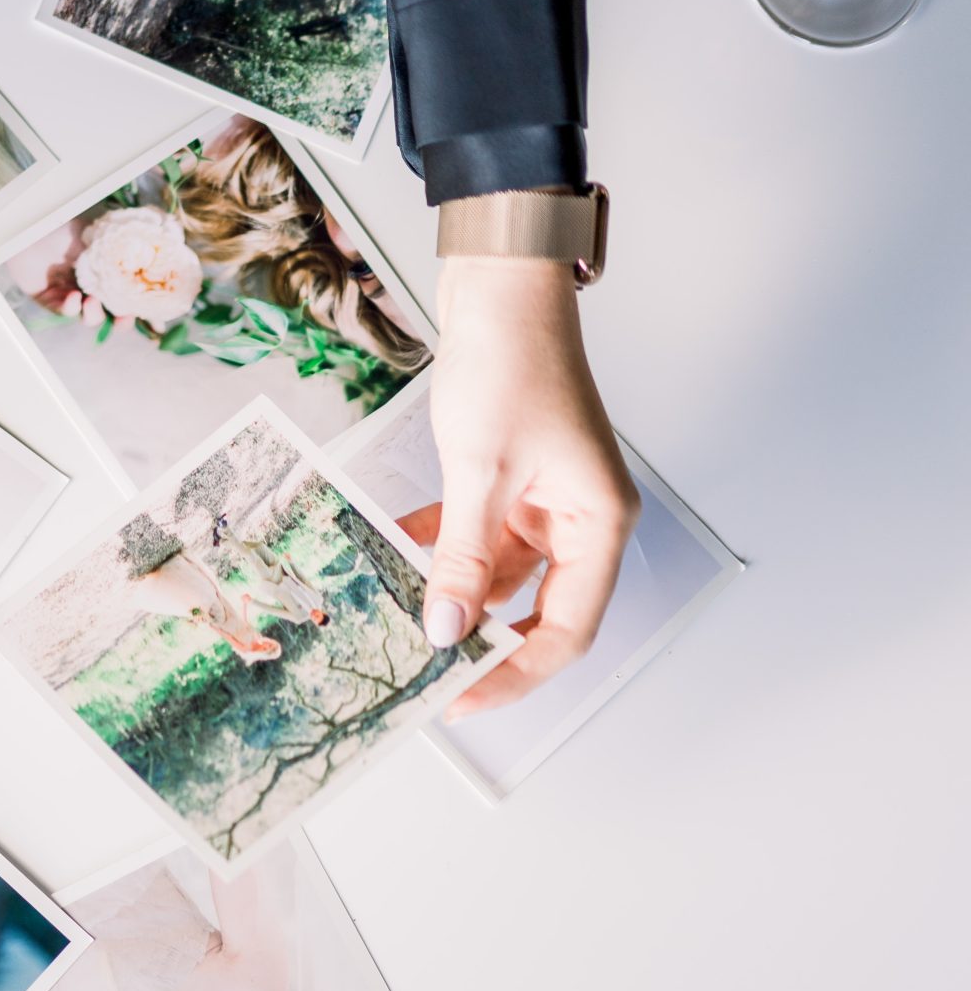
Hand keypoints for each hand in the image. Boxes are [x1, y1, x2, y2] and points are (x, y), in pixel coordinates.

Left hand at [422, 257, 639, 718]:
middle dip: (477, 641)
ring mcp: (545, 503)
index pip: (566, 630)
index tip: (460, 698)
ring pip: (495, 576)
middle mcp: (580, 520)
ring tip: (394, 617)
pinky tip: (392, 556)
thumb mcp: (479, 472)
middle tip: (422, 674)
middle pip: (534, 611)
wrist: (500, 291)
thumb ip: (460, 557)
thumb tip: (442, 628)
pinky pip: (475, 537)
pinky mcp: (511, 484)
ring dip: (447, 593)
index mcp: (598, 524)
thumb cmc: (513, 363)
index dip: (514, 673)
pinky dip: (437, 549)